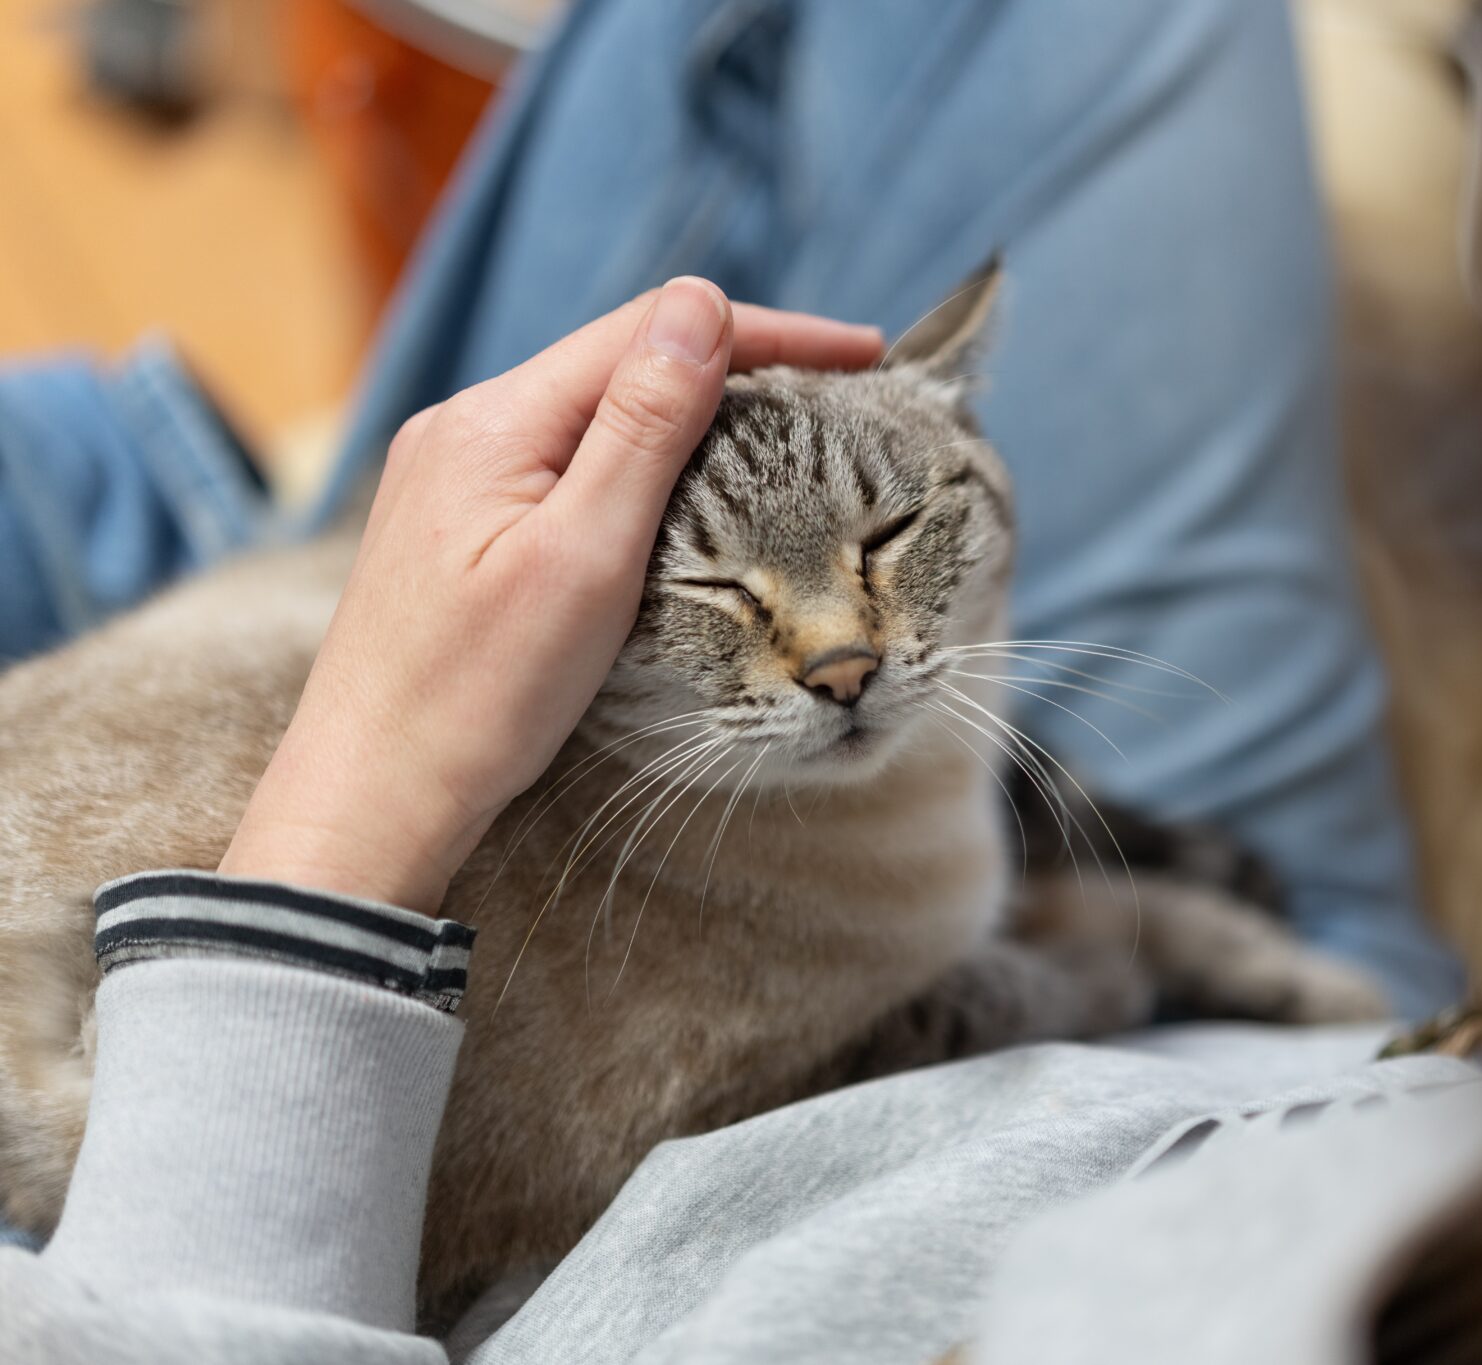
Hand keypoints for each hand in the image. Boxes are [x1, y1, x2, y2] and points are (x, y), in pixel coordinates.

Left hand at [219, 279, 883, 911]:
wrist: (372, 796)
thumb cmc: (477, 697)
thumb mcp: (585, 557)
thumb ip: (643, 427)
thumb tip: (701, 306)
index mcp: (494, 421)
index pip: (648, 332)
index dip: (765, 332)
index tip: (859, 354)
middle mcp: (465, 427)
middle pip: (621, 361)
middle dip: (735, 364)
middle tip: (836, 396)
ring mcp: (453, 476)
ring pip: (595, 412)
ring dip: (690, 412)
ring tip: (779, 435)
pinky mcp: (456, 525)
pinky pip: (565, 461)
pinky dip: (640, 461)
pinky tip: (682, 492)